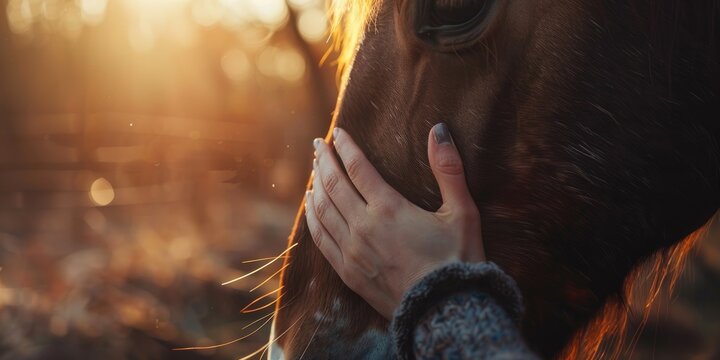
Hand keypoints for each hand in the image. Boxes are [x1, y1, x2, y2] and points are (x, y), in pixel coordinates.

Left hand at [304, 123, 484, 318]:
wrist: (445, 311)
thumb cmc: (458, 260)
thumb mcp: (462, 212)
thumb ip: (448, 169)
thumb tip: (439, 130)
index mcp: (389, 209)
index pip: (358, 168)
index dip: (346, 147)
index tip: (338, 133)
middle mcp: (364, 227)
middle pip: (334, 185)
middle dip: (324, 161)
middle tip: (317, 145)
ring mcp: (352, 251)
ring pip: (323, 211)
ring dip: (315, 186)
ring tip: (313, 170)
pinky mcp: (348, 272)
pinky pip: (321, 240)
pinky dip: (312, 218)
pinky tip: (310, 208)